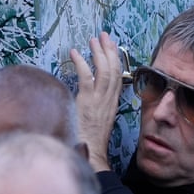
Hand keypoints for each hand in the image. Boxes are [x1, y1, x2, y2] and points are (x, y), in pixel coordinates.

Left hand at [73, 32, 123, 171]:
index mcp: (112, 104)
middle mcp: (108, 101)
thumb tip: (85, 97)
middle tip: (103, 35)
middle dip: (110, 50)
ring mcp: (98, 102)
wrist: (90, 158)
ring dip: (99, 53)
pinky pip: (86, 79)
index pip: (118, 76)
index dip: (116, 58)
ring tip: (93, 40)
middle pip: (114, 70)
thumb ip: (94, 108)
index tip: (111, 45)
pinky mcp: (86, 105)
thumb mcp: (96, 122)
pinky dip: (81, 64)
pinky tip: (75, 53)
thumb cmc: (89, 142)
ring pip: (104, 72)